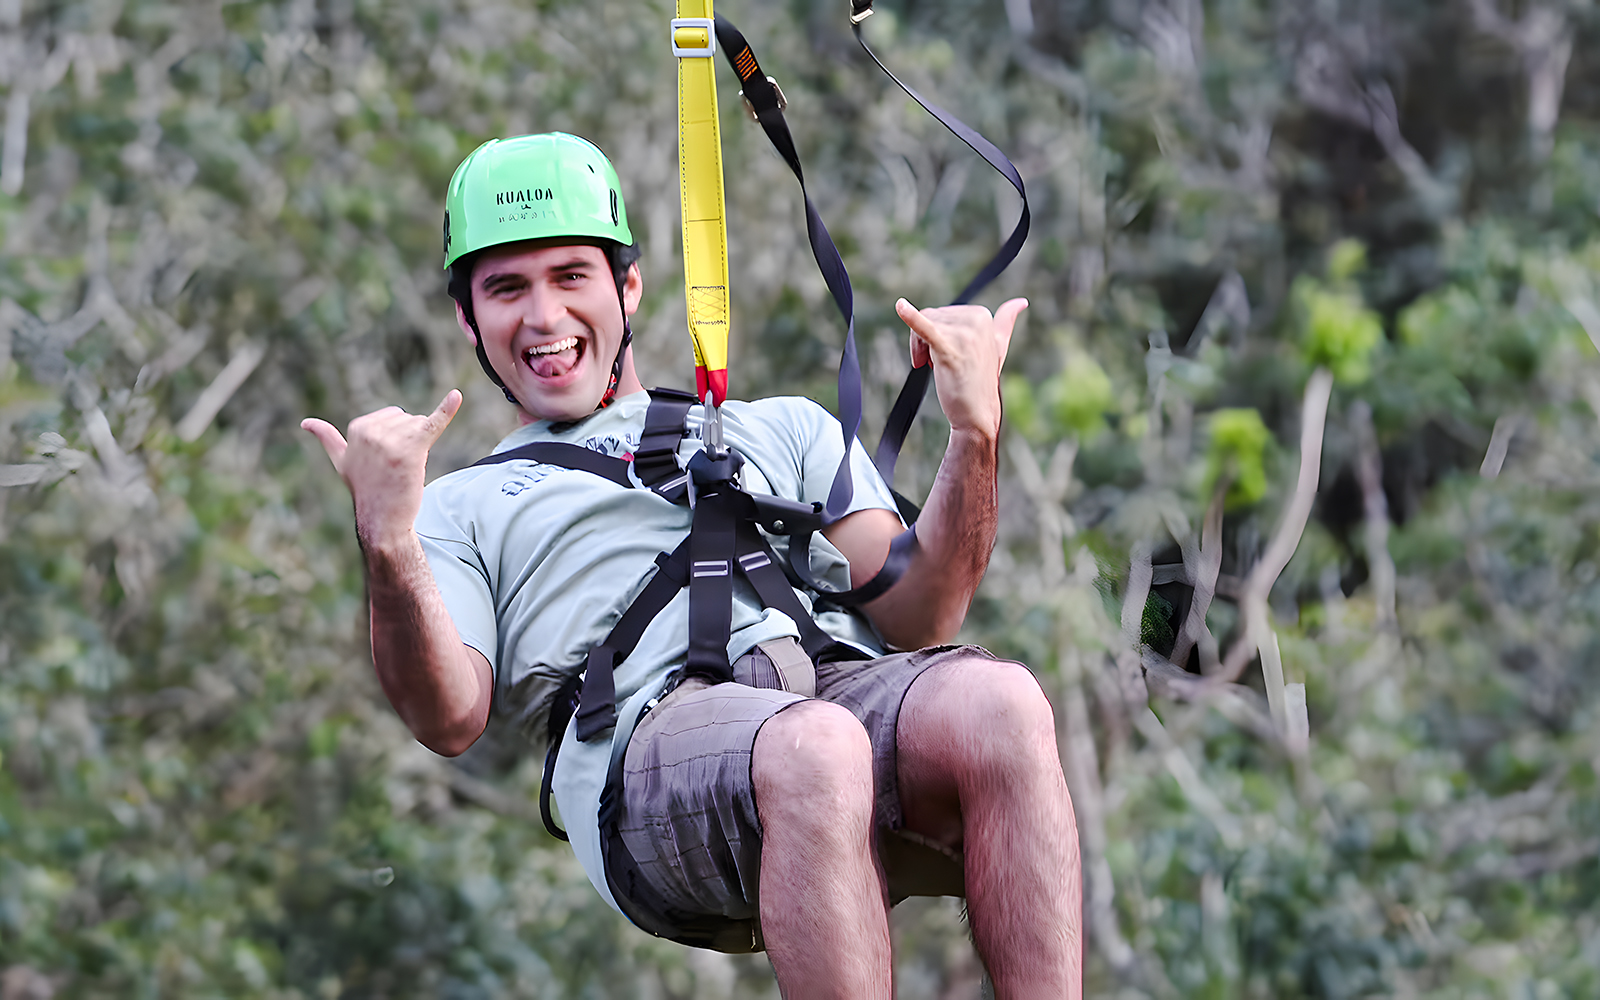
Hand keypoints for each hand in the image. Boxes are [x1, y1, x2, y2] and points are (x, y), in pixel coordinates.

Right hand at [301, 390, 461, 552]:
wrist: (382, 519)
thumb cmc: (365, 489)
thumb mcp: (341, 460)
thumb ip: (327, 438)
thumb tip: (305, 422)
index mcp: (357, 427)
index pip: (393, 416)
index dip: (395, 437)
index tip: (383, 460)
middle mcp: (372, 431)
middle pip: (409, 419)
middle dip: (408, 439)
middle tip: (395, 467)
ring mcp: (391, 439)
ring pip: (421, 425)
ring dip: (419, 446)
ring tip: (404, 468)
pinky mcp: (413, 448)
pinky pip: (433, 423)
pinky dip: (447, 409)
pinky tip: (456, 396)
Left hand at [897, 297, 1026, 439]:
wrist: (977, 414)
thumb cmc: (981, 381)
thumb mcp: (998, 346)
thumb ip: (1006, 321)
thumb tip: (1021, 301)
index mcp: (983, 315)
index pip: (942, 314)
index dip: (937, 334)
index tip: (944, 354)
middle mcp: (975, 320)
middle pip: (931, 316)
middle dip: (926, 340)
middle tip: (936, 364)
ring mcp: (963, 334)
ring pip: (923, 323)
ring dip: (920, 347)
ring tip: (933, 367)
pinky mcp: (949, 349)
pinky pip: (925, 328)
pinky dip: (910, 317)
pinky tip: (900, 306)